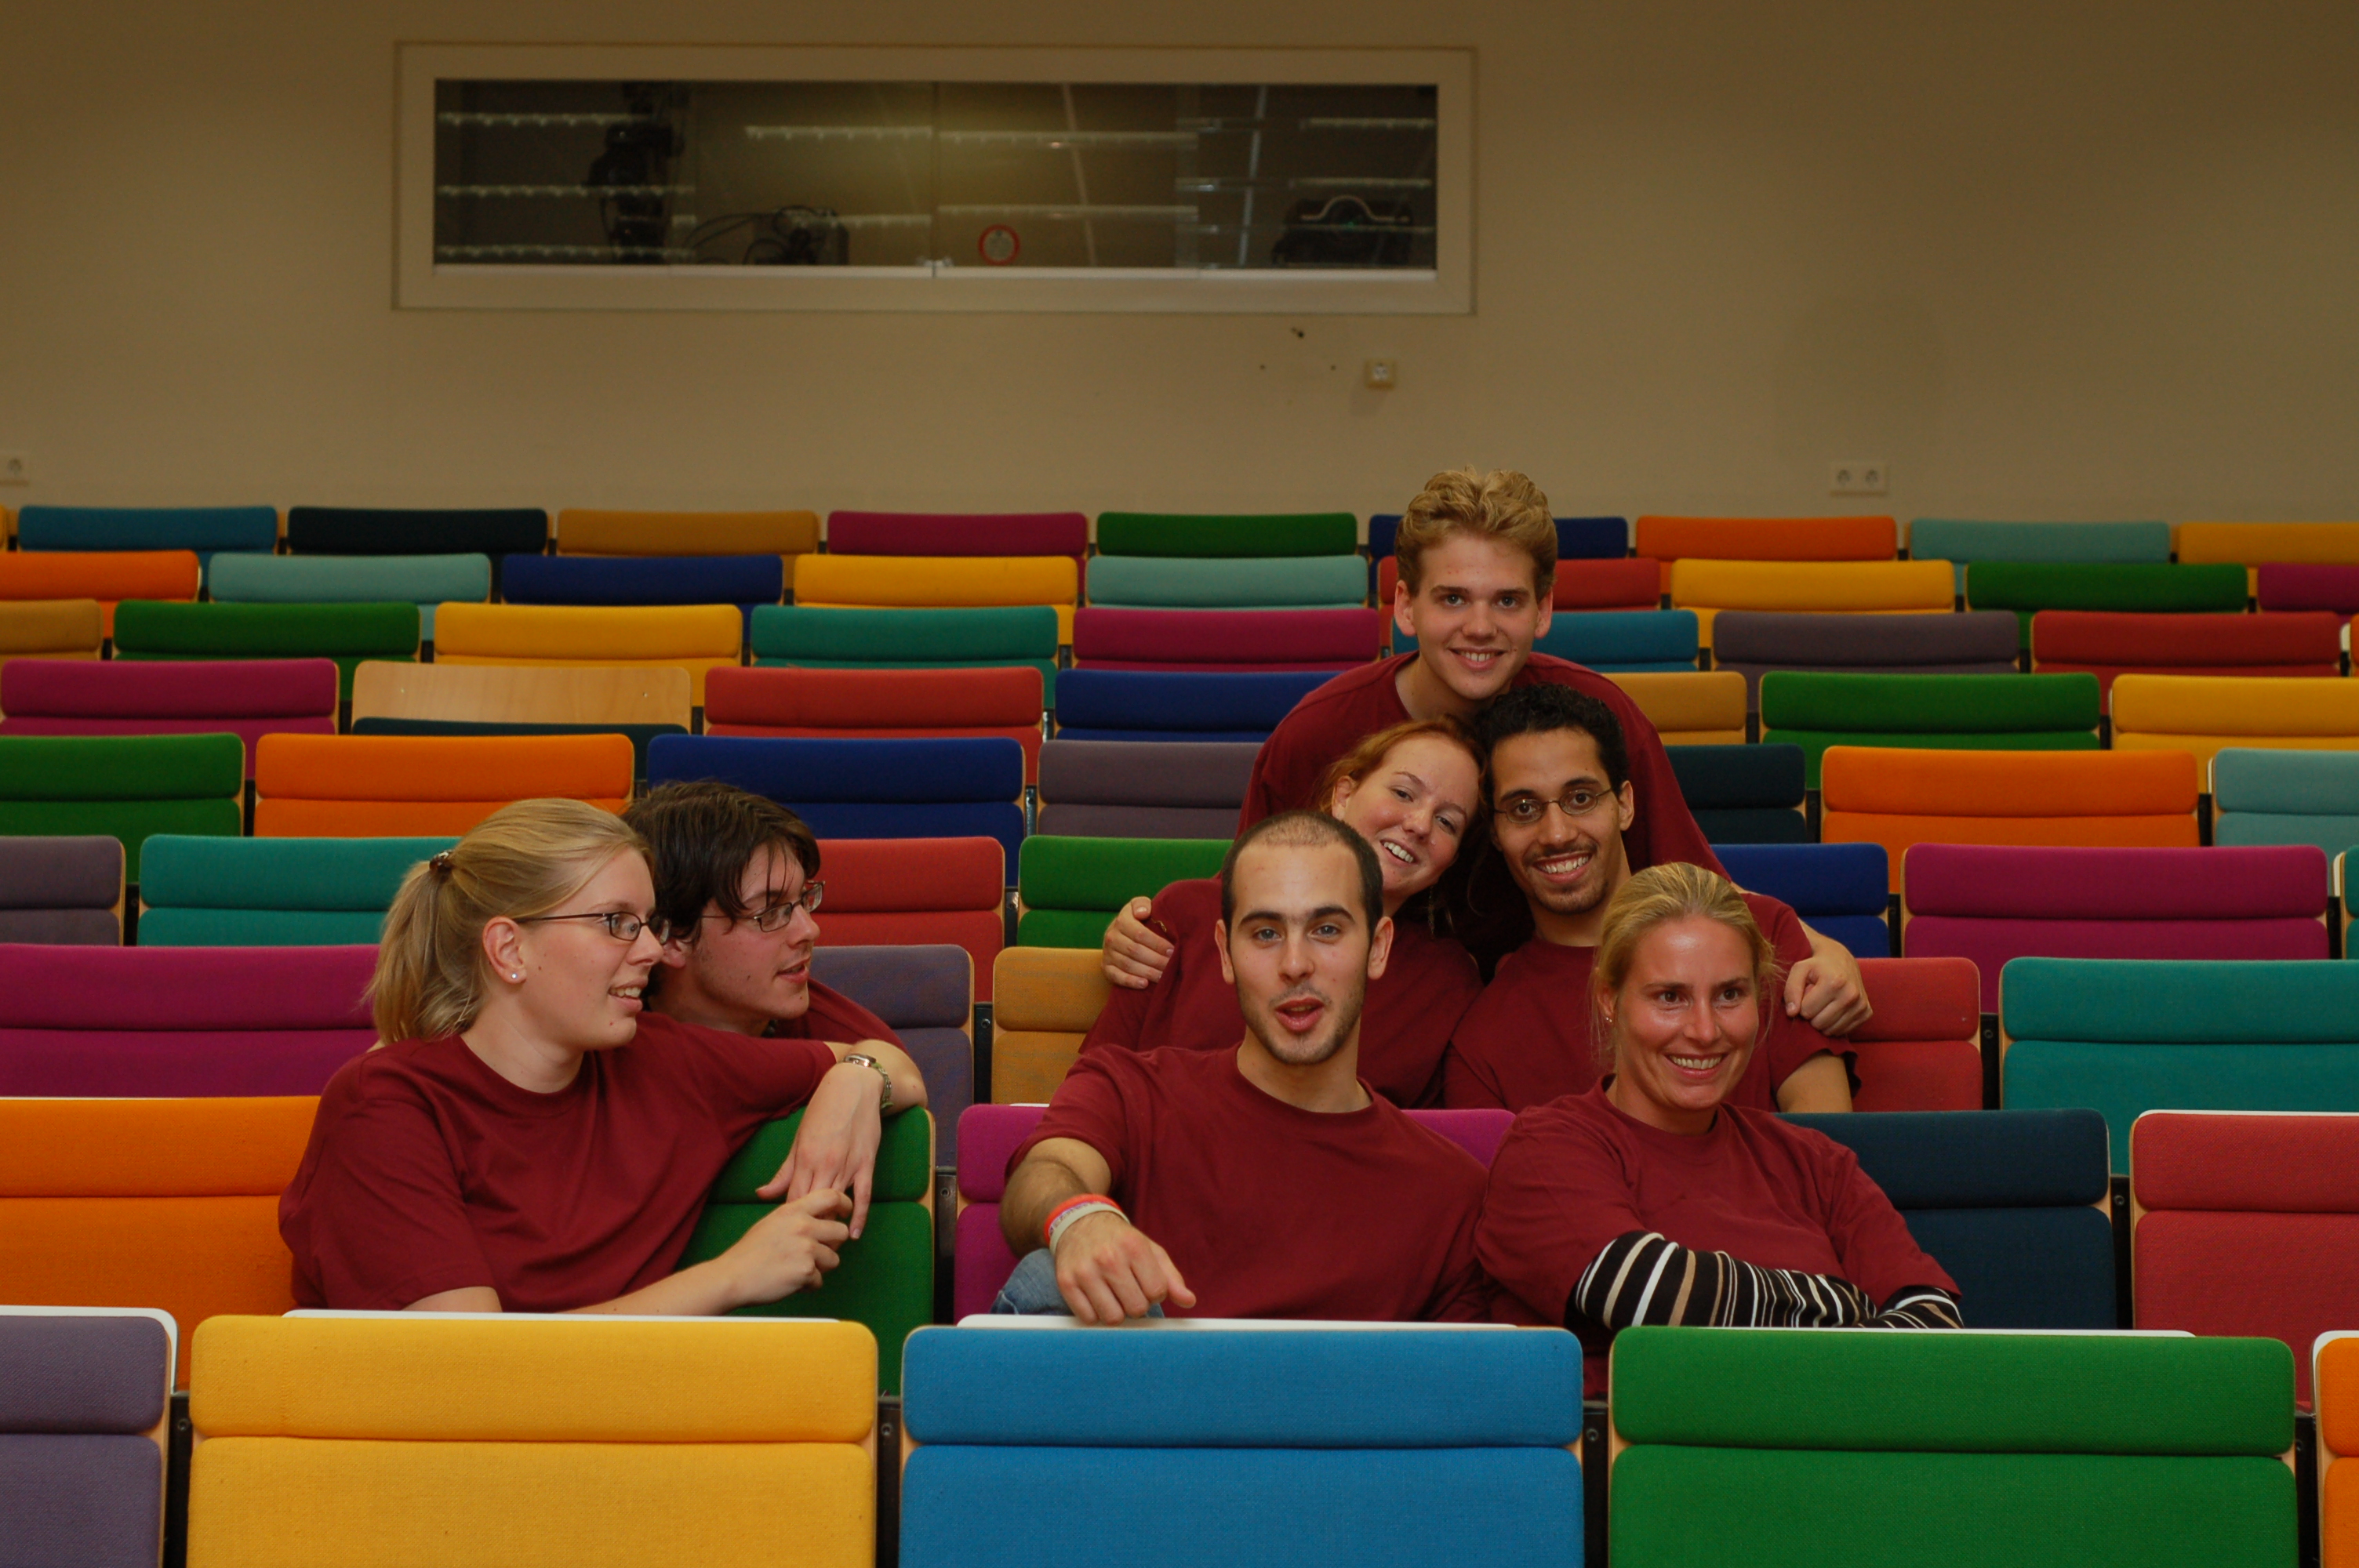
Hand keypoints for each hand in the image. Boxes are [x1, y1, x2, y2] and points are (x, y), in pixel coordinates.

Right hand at [722, 1188, 850, 1306]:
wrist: (733, 1276)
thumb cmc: (750, 1252)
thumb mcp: (772, 1222)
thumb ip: (797, 1218)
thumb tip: (820, 1221)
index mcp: (793, 1210)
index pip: (831, 1196)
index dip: (844, 1203)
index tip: (846, 1212)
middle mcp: (803, 1226)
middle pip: (841, 1232)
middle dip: (833, 1245)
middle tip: (817, 1254)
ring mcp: (807, 1249)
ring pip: (833, 1260)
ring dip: (819, 1268)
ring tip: (796, 1269)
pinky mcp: (807, 1271)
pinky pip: (820, 1280)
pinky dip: (807, 1285)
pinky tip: (789, 1281)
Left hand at [758, 1061, 884, 1236]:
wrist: (853, 1087)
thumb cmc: (822, 1111)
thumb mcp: (798, 1140)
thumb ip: (784, 1171)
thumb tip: (762, 1195)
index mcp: (804, 1159)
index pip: (793, 1199)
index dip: (790, 1219)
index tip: (787, 1235)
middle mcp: (825, 1164)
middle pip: (813, 1206)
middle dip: (809, 1228)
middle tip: (804, 1249)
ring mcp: (848, 1165)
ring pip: (836, 1204)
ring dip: (830, 1226)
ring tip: (824, 1248)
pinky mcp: (866, 1164)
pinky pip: (863, 1195)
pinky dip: (859, 1216)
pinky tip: (854, 1234)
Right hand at [1051, 1209, 1196, 1322]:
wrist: (1079, 1222)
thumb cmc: (1120, 1241)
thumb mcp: (1149, 1250)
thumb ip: (1171, 1277)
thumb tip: (1189, 1301)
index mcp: (1134, 1247)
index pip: (1156, 1293)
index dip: (1154, 1294)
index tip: (1145, 1284)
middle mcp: (1109, 1258)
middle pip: (1136, 1308)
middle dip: (1136, 1304)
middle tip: (1128, 1291)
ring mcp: (1085, 1271)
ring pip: (1112, 1318)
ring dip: (1116, 1312)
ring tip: (1113, 1295)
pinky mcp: (1066, 1282)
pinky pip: (1088, 1318)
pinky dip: (1094, 1314)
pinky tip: (1096, 1298)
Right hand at [1102, 899, 1174, 989]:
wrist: (1119, 933)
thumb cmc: (1136, 920)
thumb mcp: (1138, 906)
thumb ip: (1142, 904)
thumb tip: (1144, 913)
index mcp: (1121, 921)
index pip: (1140, 934)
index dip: (1157, 943)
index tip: (1172, 950)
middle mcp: (1112, 937)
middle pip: (1135, 951)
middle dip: (1156, 960)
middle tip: (1171, 965)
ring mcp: (1107, 953)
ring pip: (1128, 965)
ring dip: (1147, 972)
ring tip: (1164, 977)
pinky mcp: (1106, 967)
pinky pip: (1116, 976)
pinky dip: (1130, 981)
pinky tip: (1145, 984)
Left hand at [1786, 938, 1870, 1036]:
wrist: (1841, 959)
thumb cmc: (1816, 965)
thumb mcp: (1799, 970)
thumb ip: (1791, 990)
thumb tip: (1792, 1013)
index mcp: (1834, 982)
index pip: (1806, 1011)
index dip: (1802, 1004)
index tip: (1807, 993)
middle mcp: (1851, 994)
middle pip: (1819, 1023)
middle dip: (1812, 1014)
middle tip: (1815, 999)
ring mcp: (1861, 1005)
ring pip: (1831, 1030)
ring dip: (1823, 1020)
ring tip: (1825, 1002)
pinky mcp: (1867, 1013)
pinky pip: (1843, 1031)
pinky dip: (1835, 1023)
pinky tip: (1834, 1008)